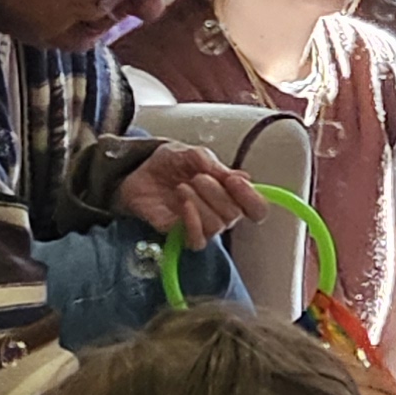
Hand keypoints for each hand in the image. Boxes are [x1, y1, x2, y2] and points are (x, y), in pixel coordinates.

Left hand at [115, 142, 263, 241]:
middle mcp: (220, 212)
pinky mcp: (181, 235)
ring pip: (217, 226)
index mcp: (230, 193)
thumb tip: (241, 176)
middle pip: (234, 214)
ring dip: (201, 204)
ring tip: (182, 187)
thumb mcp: (191, 153)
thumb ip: (213, 164)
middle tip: (198, 177)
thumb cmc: (169, 163)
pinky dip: (193, 223)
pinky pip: (197, 240)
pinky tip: (183, 205)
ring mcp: (202, 225)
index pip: (257, 208)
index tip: (234, 180)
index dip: (251, 197)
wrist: (138, 173)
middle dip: (217, 193)